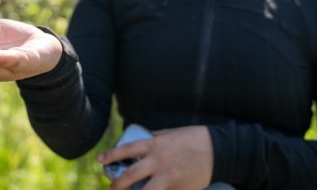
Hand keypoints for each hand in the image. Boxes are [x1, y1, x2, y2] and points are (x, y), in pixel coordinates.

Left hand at [98, 126, 212, 189]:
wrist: (217, 150)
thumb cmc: (192, 138)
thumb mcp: (170, 133)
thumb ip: (154, 138)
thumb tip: (141, 139)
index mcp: (155, 144)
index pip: (127, 150)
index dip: (111, 155)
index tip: (99, 160)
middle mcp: (158, 160)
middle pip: (130, 175)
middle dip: (116, 185)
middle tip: (109, 189)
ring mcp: (168, 177)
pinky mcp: (178, 188)